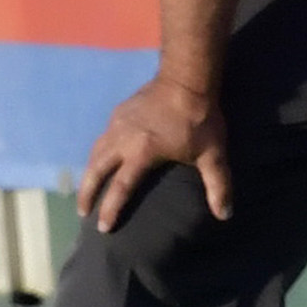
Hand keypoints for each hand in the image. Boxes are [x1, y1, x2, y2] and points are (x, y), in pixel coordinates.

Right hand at [76, 79, 229, 230]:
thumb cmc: (200, 119)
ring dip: (88, 172)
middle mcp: (122, 140)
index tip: (103, 228)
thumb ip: (218, 186)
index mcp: (141, 153)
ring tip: (86, 188)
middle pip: (96, 170)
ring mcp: (118, 124)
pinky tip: (100, 158)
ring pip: (95, 152)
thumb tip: (225, 215)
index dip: (110, 209)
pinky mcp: (119, 112)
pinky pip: (103, 137)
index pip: (120, 188)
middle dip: (86, 193)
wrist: (187, 78)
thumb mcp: (213, 154)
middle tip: (82, 212)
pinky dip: (97, 152)